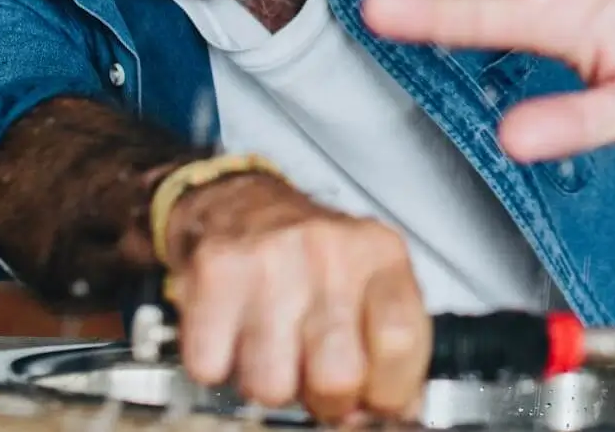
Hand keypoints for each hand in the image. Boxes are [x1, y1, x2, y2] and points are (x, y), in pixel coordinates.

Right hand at [161, 172, 430, 422]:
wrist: (240, 205)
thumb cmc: (311, 256)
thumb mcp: (370, 281)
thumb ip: (392, 344)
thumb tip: (397, 410)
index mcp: (380, 255)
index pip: (401, 341)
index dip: (388, 390)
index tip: (374, 399)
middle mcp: (330, 251)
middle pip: (338, 375)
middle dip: (327, 399)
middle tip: (316, 376)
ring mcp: (271, 259)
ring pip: (271, 385)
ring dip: (269, 383)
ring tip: (273, 348)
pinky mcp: (216, 272)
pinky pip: (212, 367)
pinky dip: (217, 365)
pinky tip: (233, 334)